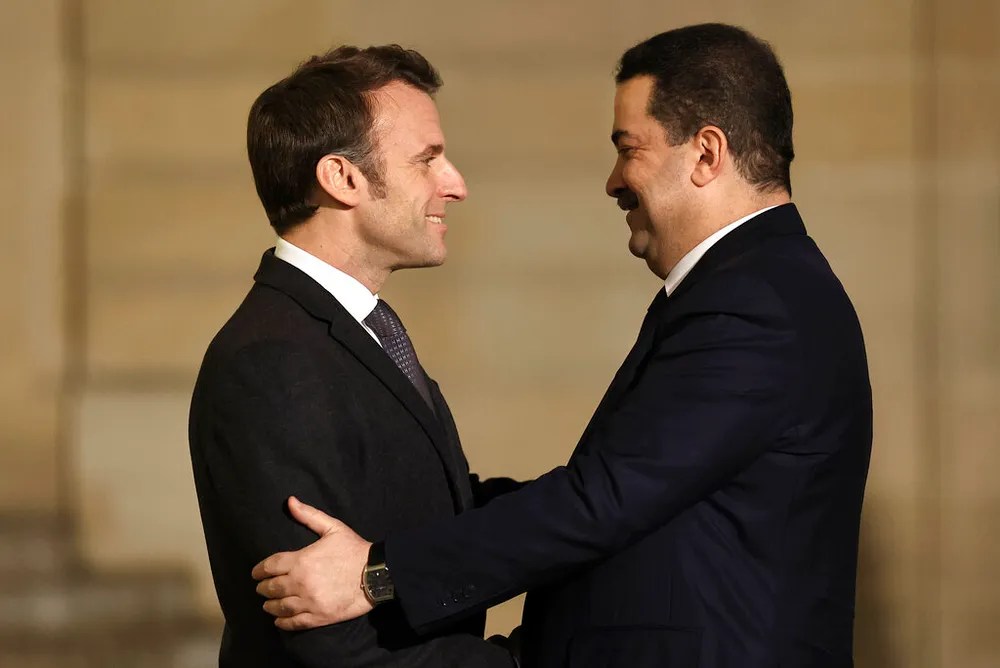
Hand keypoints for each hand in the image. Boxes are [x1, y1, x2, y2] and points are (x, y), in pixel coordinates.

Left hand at [251, 496, 373, 629]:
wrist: (377, 573)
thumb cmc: (354, 549)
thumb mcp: (333, 527)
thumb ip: (308, 515)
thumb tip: (290, 501)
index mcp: (301, 560)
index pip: (270, 566)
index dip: (258, 570)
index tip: (255, 573)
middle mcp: (301, 583)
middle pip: (271, 587)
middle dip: (263, 587)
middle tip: (261, 588)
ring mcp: (309, 602)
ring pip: (280, 607)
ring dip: (270, 605)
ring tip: (267, 604)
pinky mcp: (319, 617)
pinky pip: (294, 623)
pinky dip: (283, 622)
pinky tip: (279, 620)